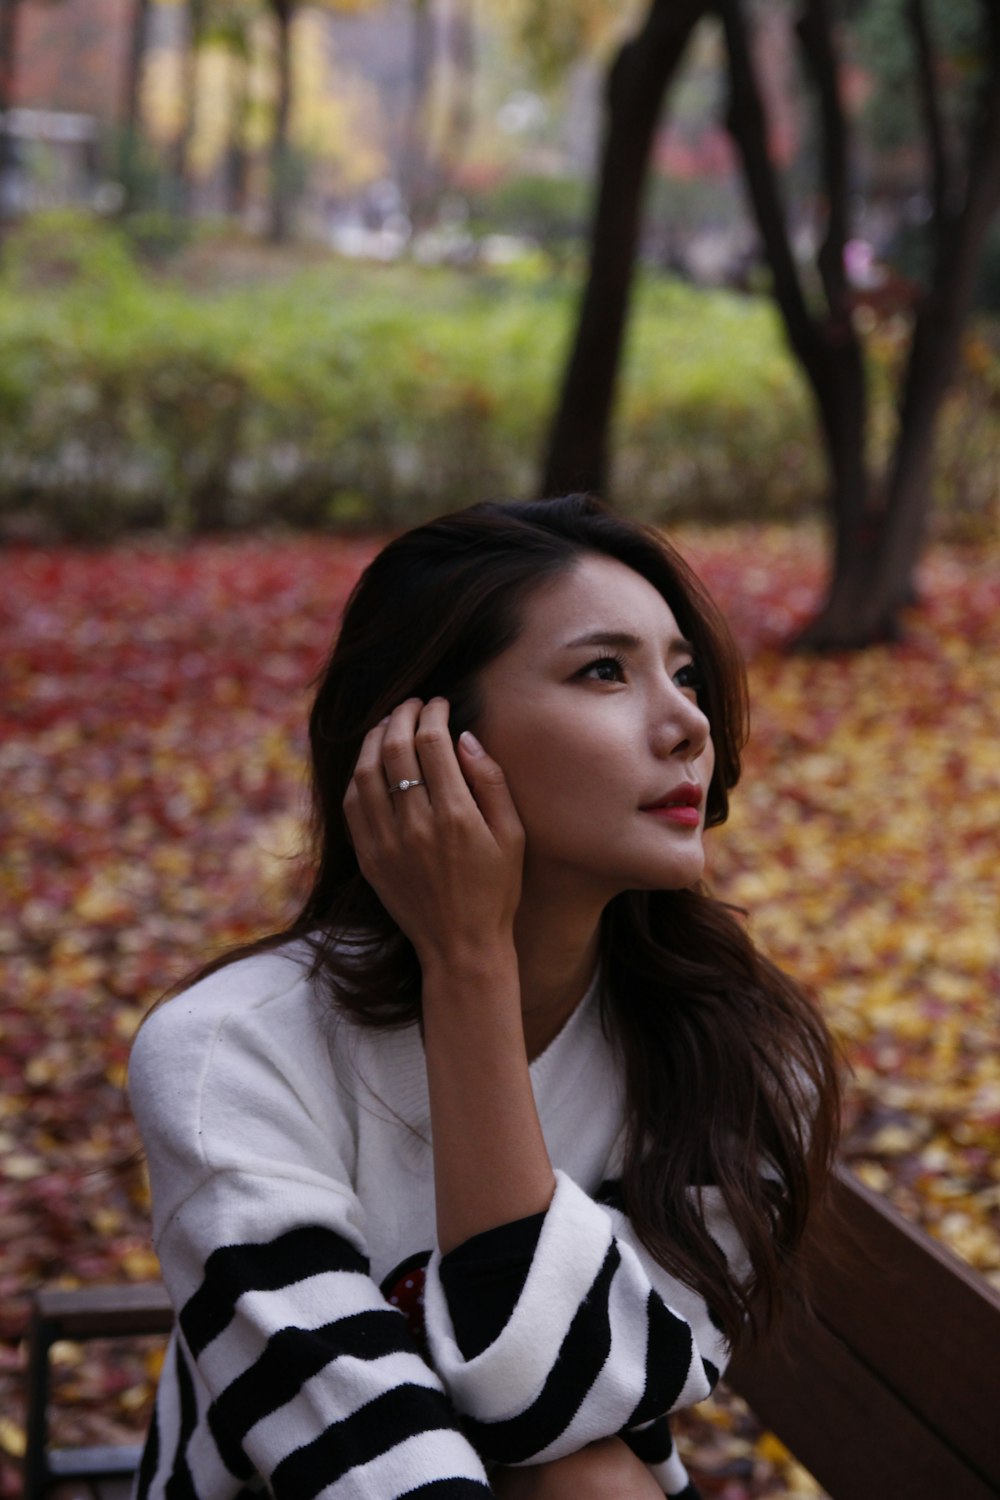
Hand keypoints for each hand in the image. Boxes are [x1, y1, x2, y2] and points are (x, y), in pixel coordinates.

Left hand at [343, 698, 523, 969]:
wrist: (461, 946)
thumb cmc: (496, 890)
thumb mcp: (512, 836)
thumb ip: (491, 783)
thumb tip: (466, 738)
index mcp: (456, 816)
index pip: (432, 743)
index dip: (432, 714)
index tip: (438, 704)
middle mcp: (416, 825)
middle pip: (395, 748)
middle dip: (401, 716)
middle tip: (411, 704)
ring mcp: (387, 842)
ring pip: (367, 771)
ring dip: (375, 739)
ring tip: (387, 725)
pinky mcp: (370, 858)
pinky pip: (353, 804)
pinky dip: (359, 775)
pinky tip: (371, 764)